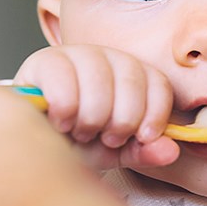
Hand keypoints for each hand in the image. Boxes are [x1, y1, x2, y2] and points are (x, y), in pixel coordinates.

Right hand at [14, 45, 179, 168]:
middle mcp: (107, 56)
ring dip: (91, 117)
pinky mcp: (43, 61)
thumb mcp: (116, 151)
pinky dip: (65, 110)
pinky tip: (60, 123)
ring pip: (99, 80)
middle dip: (120, 121)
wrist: (35, 145)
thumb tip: (170, 150)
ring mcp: (75, 54)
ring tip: (80, 131)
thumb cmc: (77, 143)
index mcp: (132, 73)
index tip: (140, 138)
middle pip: (131, 81)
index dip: (154, 115)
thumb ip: (144, 150)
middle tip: (103, 136)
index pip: (158, 82)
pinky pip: (63, 80)